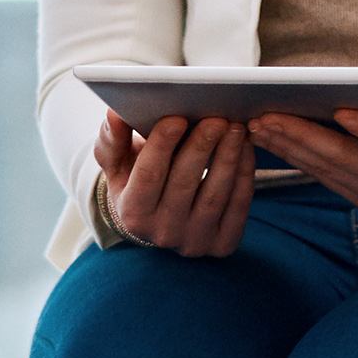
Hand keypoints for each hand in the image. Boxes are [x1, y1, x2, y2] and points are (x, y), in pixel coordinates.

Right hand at [96, 113, 259, 256]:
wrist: (161, 221)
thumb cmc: (137, 182)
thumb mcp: (117, 164)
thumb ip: (112, 139)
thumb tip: (114, 115)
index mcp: (132, 213)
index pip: (148, 174)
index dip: (162, 144)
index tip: (177, 117)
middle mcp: (162, 233)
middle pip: (184, 182)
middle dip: (201, 147)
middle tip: (216, 118)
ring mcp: (195, 241)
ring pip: (215, 194)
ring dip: (228, 157)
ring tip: (235, 127)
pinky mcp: (223, 243)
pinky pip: (238, 204)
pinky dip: (244, 173)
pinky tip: (245, 147)